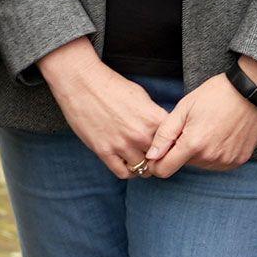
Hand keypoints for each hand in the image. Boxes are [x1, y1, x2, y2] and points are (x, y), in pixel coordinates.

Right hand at [38, 37, 163, 179]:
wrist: (82, 83)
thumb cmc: (111, 85)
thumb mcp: (141, 96)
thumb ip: (153, 116)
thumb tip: (162, 129)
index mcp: (154, 119)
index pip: (174, 143)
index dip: (173, 147)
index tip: (169, 148)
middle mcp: (140, 135)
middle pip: (160, 160)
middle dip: (159, 159)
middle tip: (156, 157)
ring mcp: (122, 145)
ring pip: (142, 169)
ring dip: (143, 166)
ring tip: (140, 160)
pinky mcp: (104, 151)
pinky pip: (123, 173)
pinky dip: (127, 171)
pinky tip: (126, 163)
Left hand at [145, 73, 256, 175]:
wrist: (251, 92)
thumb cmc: (215, 95)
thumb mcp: (184, 108)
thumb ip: (165, 134)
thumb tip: (151, 156)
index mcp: (193, 144)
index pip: (164, 170)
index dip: (157, 162)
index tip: (159, 151)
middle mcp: (210, 157)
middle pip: (183, 165)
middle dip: (181, 151)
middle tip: (191, 128)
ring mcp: (226, 160)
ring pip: (201, 164)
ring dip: (199, 152)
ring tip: (208, 129)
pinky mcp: (238, 160)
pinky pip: (218, 163)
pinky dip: (215, 153)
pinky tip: (220, 135)